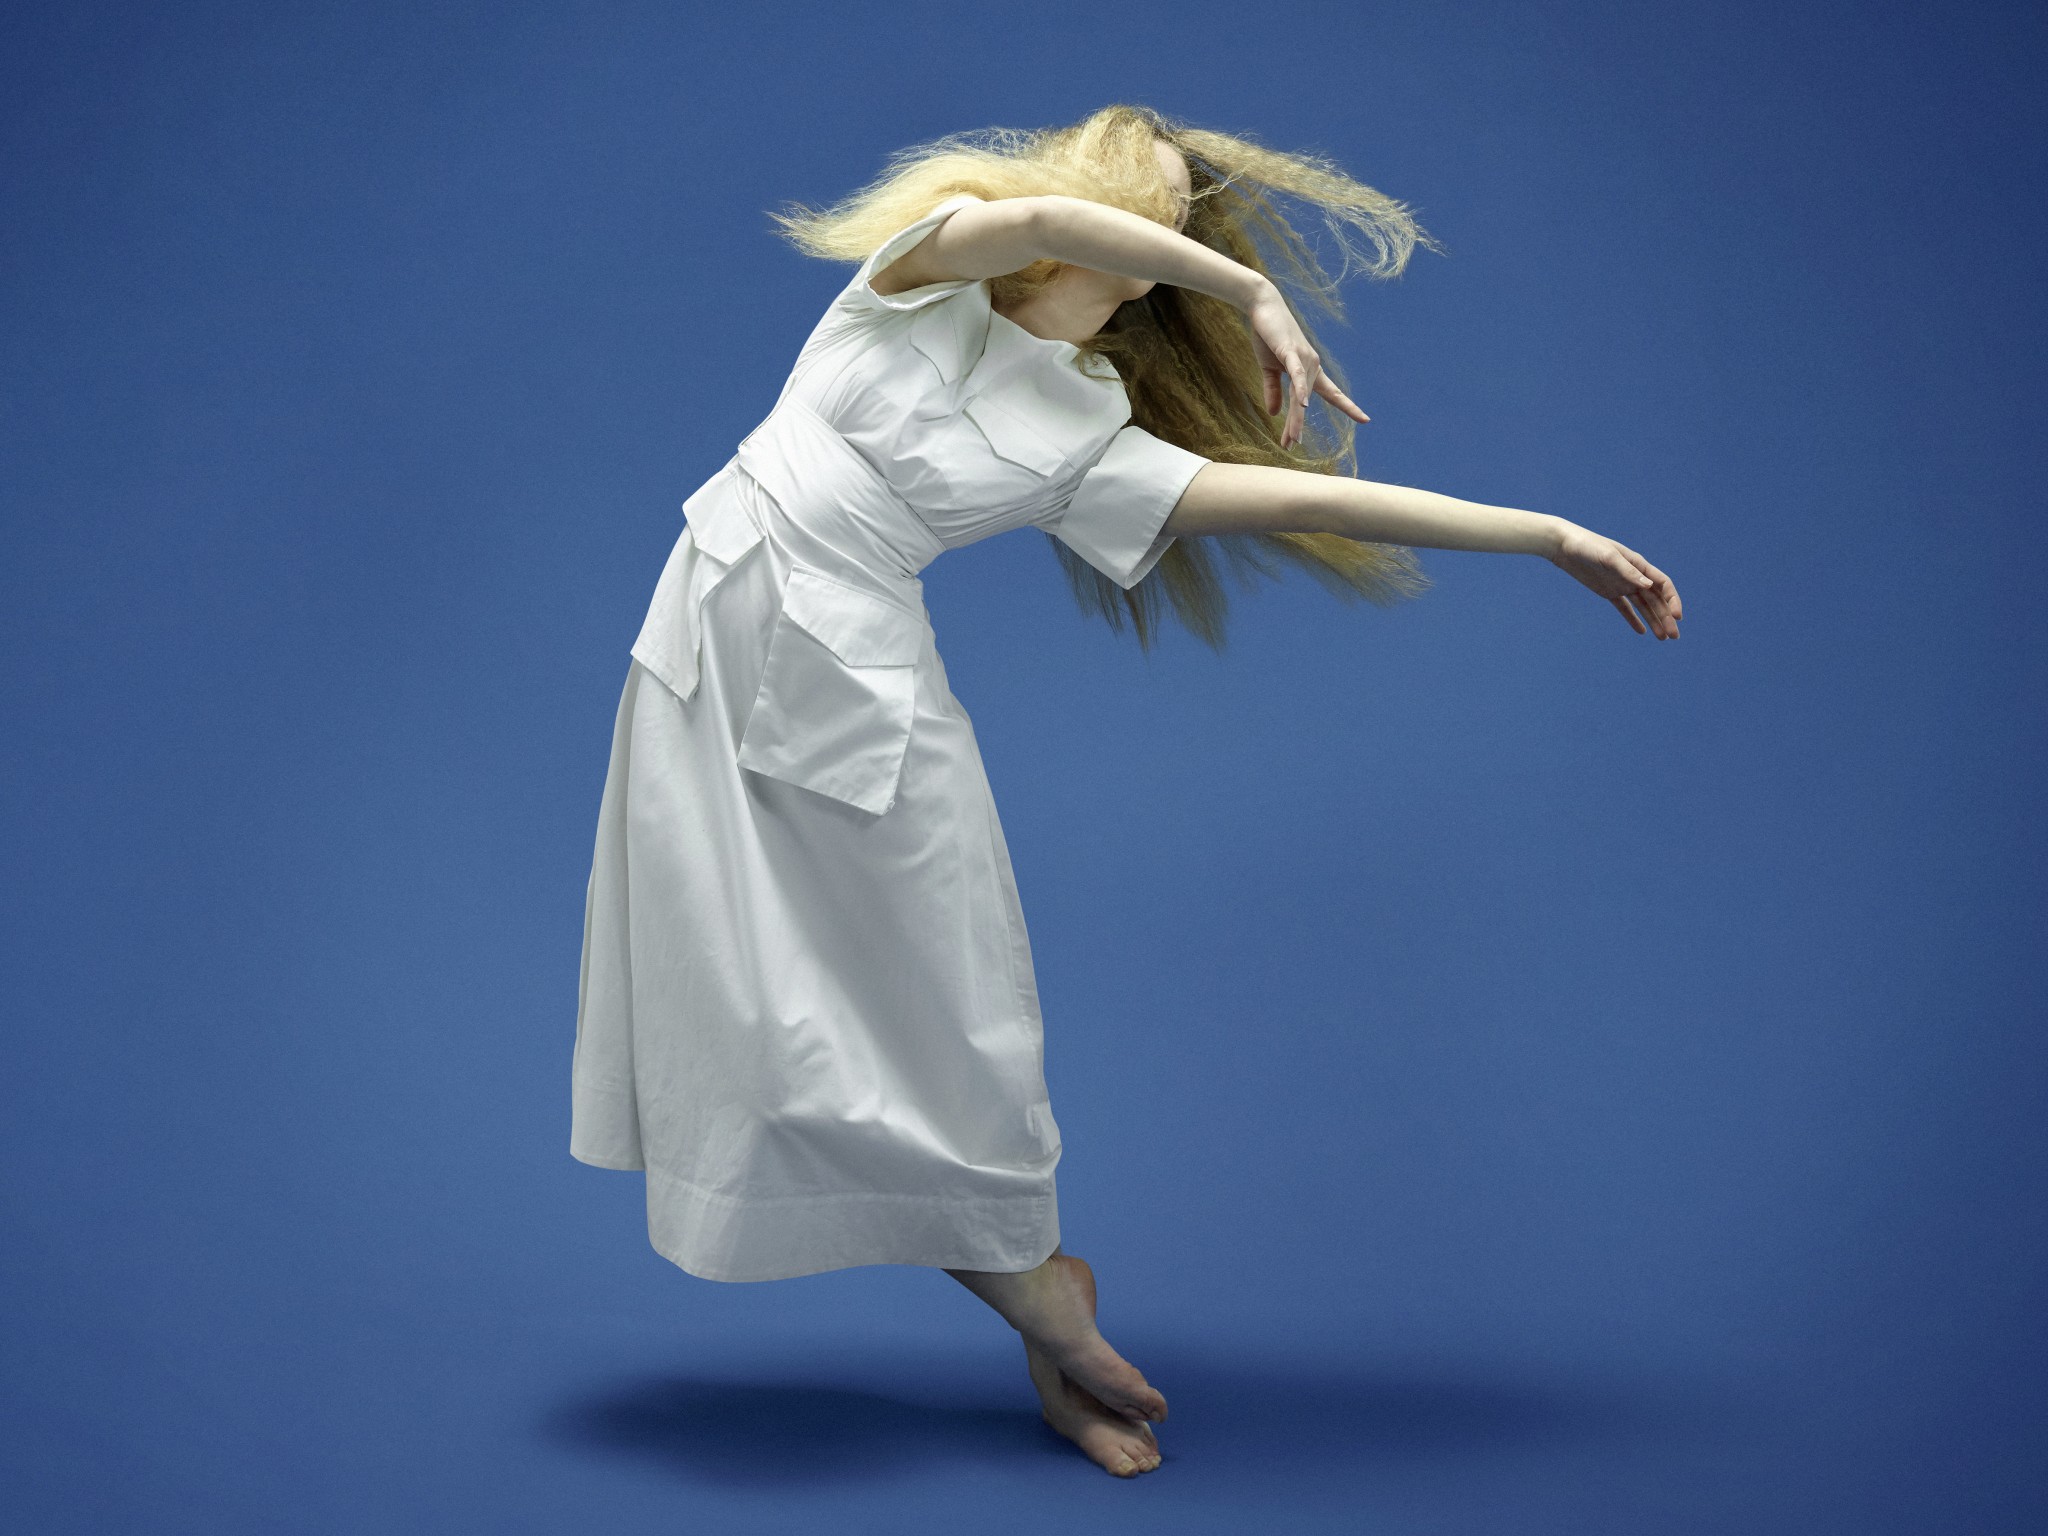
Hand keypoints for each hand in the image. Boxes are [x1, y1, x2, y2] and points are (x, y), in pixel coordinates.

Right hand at [1244, 285, 1368, 448]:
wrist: (1262, 306)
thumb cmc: (1268, 335)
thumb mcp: (1269, 368)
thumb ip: (1273, 391)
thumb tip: (1273, 413)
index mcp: (1310, 370)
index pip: (1332, 393)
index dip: (1348, 406)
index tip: (1366, 420)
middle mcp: (1313, 365)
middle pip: (1309, 402)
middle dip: (1298, 426)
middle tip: (1291, 446)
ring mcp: (1303, 358)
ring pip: (1301, 395)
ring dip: (1296, 418)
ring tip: (1292, 439)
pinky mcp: (1290, 352)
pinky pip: (1296, 375)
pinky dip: (1299, 391)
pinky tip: (1304, 406)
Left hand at [1548, 522, 1682, 638]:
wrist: (1565, 546)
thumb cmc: (1588, 546)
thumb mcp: (1608, 557)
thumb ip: (1628, 571)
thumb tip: (1649, 586)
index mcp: (1639, 565)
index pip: (1663, 585)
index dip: (1672, 600)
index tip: (1677, 617)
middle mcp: (1634, 576)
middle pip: (1656, 599)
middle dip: (1666, 617)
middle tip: (1674, 636)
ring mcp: (1622, 584)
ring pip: (1643, 606)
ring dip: (1654, 621)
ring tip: (1662, 638)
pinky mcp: (1608, 591)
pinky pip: (1624, 608)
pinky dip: (1633, 620)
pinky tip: (1641, 632)